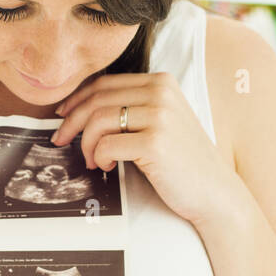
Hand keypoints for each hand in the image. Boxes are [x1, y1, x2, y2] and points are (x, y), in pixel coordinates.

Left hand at [50, 71, 243, 227]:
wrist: (215, 192)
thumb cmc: (181, 161)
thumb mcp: (159, 122)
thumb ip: (130, 108)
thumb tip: (78, 109)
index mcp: (161, 82)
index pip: (104, 83)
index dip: (77, 99)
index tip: (62, 115)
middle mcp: (161, 92)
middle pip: (97, 99)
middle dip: (71, 122)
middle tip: (60, 140)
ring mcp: (160, 115)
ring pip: (97, 120)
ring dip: (85, 144)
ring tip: (91, 161)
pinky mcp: (155, 142)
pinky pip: (106, 145)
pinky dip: (98, 157)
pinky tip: (105, 167)